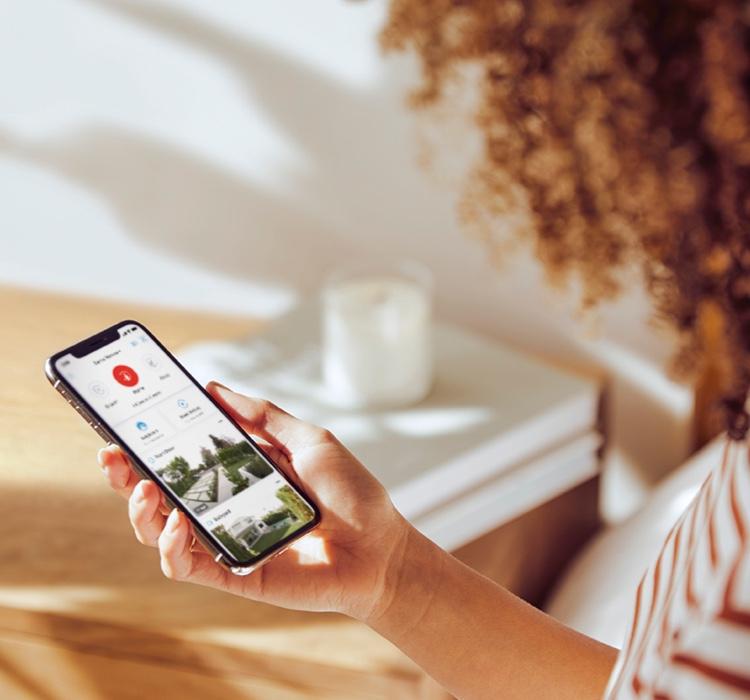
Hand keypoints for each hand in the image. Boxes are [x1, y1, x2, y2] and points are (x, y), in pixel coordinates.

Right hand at [98, 382, 410, 621]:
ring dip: (140, 510)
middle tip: (112, 453)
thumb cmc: (351, 494)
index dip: (149, 441)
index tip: (123, 420)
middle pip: (160, 493)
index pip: (183, 457)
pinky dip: (171, 545)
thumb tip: (213, 388)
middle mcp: (225, 507)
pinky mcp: (232, 574)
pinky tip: (178, 522)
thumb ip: (263, 417)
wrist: (381, 549)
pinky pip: (186, 565)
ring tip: (142, 487)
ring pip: (160, 531)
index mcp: (239, 473)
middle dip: (126, 474)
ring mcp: (225, 541)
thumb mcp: (309, 441)